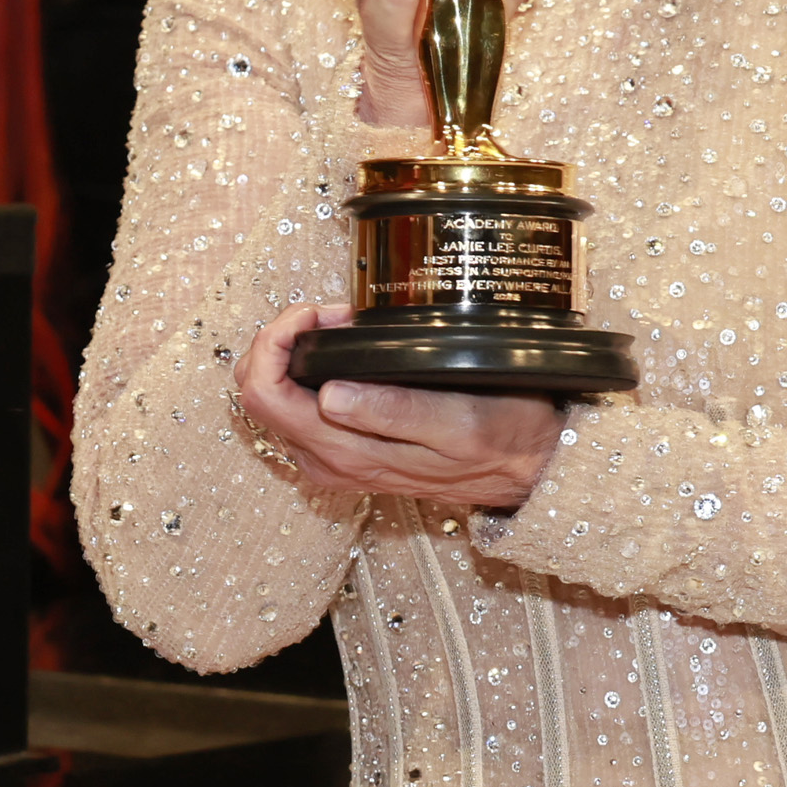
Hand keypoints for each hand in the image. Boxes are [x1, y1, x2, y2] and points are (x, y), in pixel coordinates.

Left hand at [235, 304, 563, 506]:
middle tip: (333, 313)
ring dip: (294, 353)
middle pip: (257, 394)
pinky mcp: (343, 453)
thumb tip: (330, 393)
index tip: (321, 314)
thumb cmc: (504, 438)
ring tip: (344, 325)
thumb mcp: (460, 421)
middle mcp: (326, 461)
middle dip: (282, 339)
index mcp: (345, 452)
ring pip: (272, 400)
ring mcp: (331, 459)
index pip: (265, 393)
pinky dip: (308, 370)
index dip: (278, 340)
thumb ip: (393, 411)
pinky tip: (348, 350)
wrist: (529, 473)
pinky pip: (298, 408)